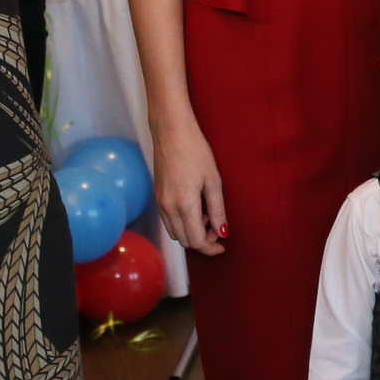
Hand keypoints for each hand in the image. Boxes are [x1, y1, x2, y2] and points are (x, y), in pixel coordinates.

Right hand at [152, 122, 227, 255]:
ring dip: (191, 231)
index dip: (210, 248)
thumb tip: (222, 232)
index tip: (222, 246)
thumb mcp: (213, 180)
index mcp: (184, 205)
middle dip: (202, 240)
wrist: (171, 131)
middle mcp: (168, 208)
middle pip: (184, 240)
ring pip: (175, 232)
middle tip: (217, 226)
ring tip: (207, 213)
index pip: (195, 241)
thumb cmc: (196, 151)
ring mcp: (160, 202)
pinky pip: (168, 220)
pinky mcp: (156, 196)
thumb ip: (218, 209)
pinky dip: (182, 222)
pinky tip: (194, 206)